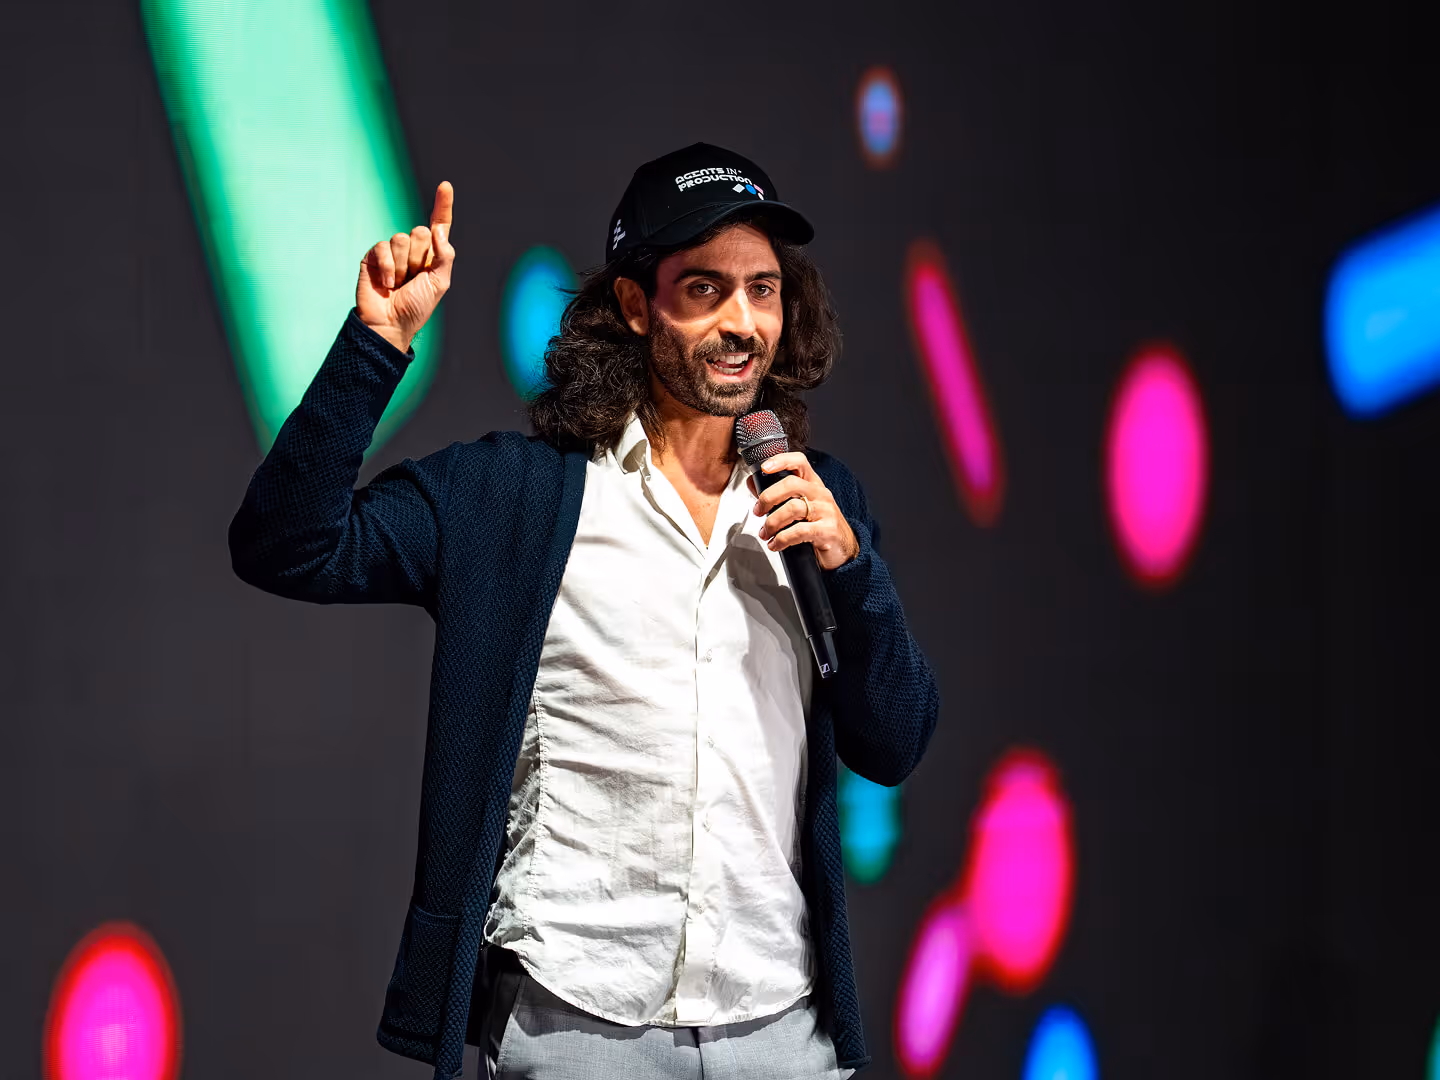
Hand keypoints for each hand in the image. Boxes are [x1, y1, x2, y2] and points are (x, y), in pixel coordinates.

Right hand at [356, 181, 455, 352]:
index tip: (446, 186)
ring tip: (399, 283)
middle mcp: (412, 249)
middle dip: (419, 257)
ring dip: (404, 266)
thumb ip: (444, 255)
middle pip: (420, 232)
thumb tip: (437, 229)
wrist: (390, 324)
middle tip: (413, 279)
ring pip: (402, 238)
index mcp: (431, 255)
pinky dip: (389, 267)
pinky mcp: (374, 256)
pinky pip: (384, 247)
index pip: (438, 225)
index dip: (443, 206)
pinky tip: (388, 283)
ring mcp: (392, 251)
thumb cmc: (416, 307)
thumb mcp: (439, 283)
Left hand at [748, 452, 859, 569]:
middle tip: (758, 511)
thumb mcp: (801, 506)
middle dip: (768, 498)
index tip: (764, 468)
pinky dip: (782, 539)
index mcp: (813, 484)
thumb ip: (776, 495)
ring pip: (793, 508)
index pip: (800, 462)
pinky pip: (799, 531)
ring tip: (765, 533)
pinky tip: (776, 544)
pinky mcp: (827, 530)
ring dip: (772, 523)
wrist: (844, 549)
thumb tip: (752, 483)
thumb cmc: (819, 525)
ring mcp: (826, 511)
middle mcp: (821, 494)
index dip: (781, 460)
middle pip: (791, 484)